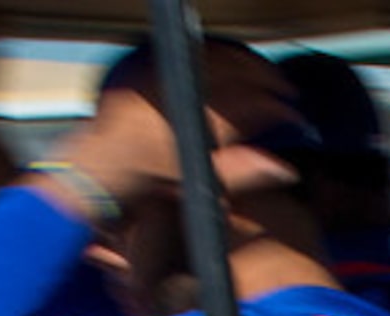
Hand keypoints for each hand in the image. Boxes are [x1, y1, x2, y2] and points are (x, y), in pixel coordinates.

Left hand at [56, 42, 302, 207]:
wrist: (95, 175)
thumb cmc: (143, 186)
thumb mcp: (198, 185)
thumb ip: (243, 172)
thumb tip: (284, 168)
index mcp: (200, 125)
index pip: (252, 106)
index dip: (279, 109)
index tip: (294, 116)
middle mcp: (182, 97)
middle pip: (237, 75)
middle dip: (266, 79)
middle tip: (284, 90)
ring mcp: (164, 82)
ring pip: (215, 59)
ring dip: (243, 62)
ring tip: (259, 71)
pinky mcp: (147, 76)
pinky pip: (187, 55)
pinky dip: (211, 55)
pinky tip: (222, 61)